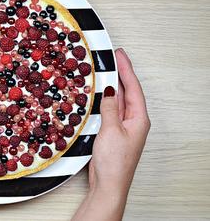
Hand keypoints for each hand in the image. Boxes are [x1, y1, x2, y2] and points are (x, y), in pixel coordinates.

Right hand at [73, 48, 149, 220]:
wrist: (108, 184)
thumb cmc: (114, 162)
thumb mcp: (111, 130)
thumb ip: (110, 108)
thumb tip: (110, 89)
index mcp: (139, 119)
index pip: (133, 88)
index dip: (126, 69)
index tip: (120, 54)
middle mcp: (133, 121)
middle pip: (128, 92)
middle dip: (120, 74)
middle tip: (112, 58)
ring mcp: (123, 126)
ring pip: (118, 100)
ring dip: (112, 86)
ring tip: (105, 70)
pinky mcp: (112, 132)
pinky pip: (110, 109)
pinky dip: (105, 99)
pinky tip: (99, 94)